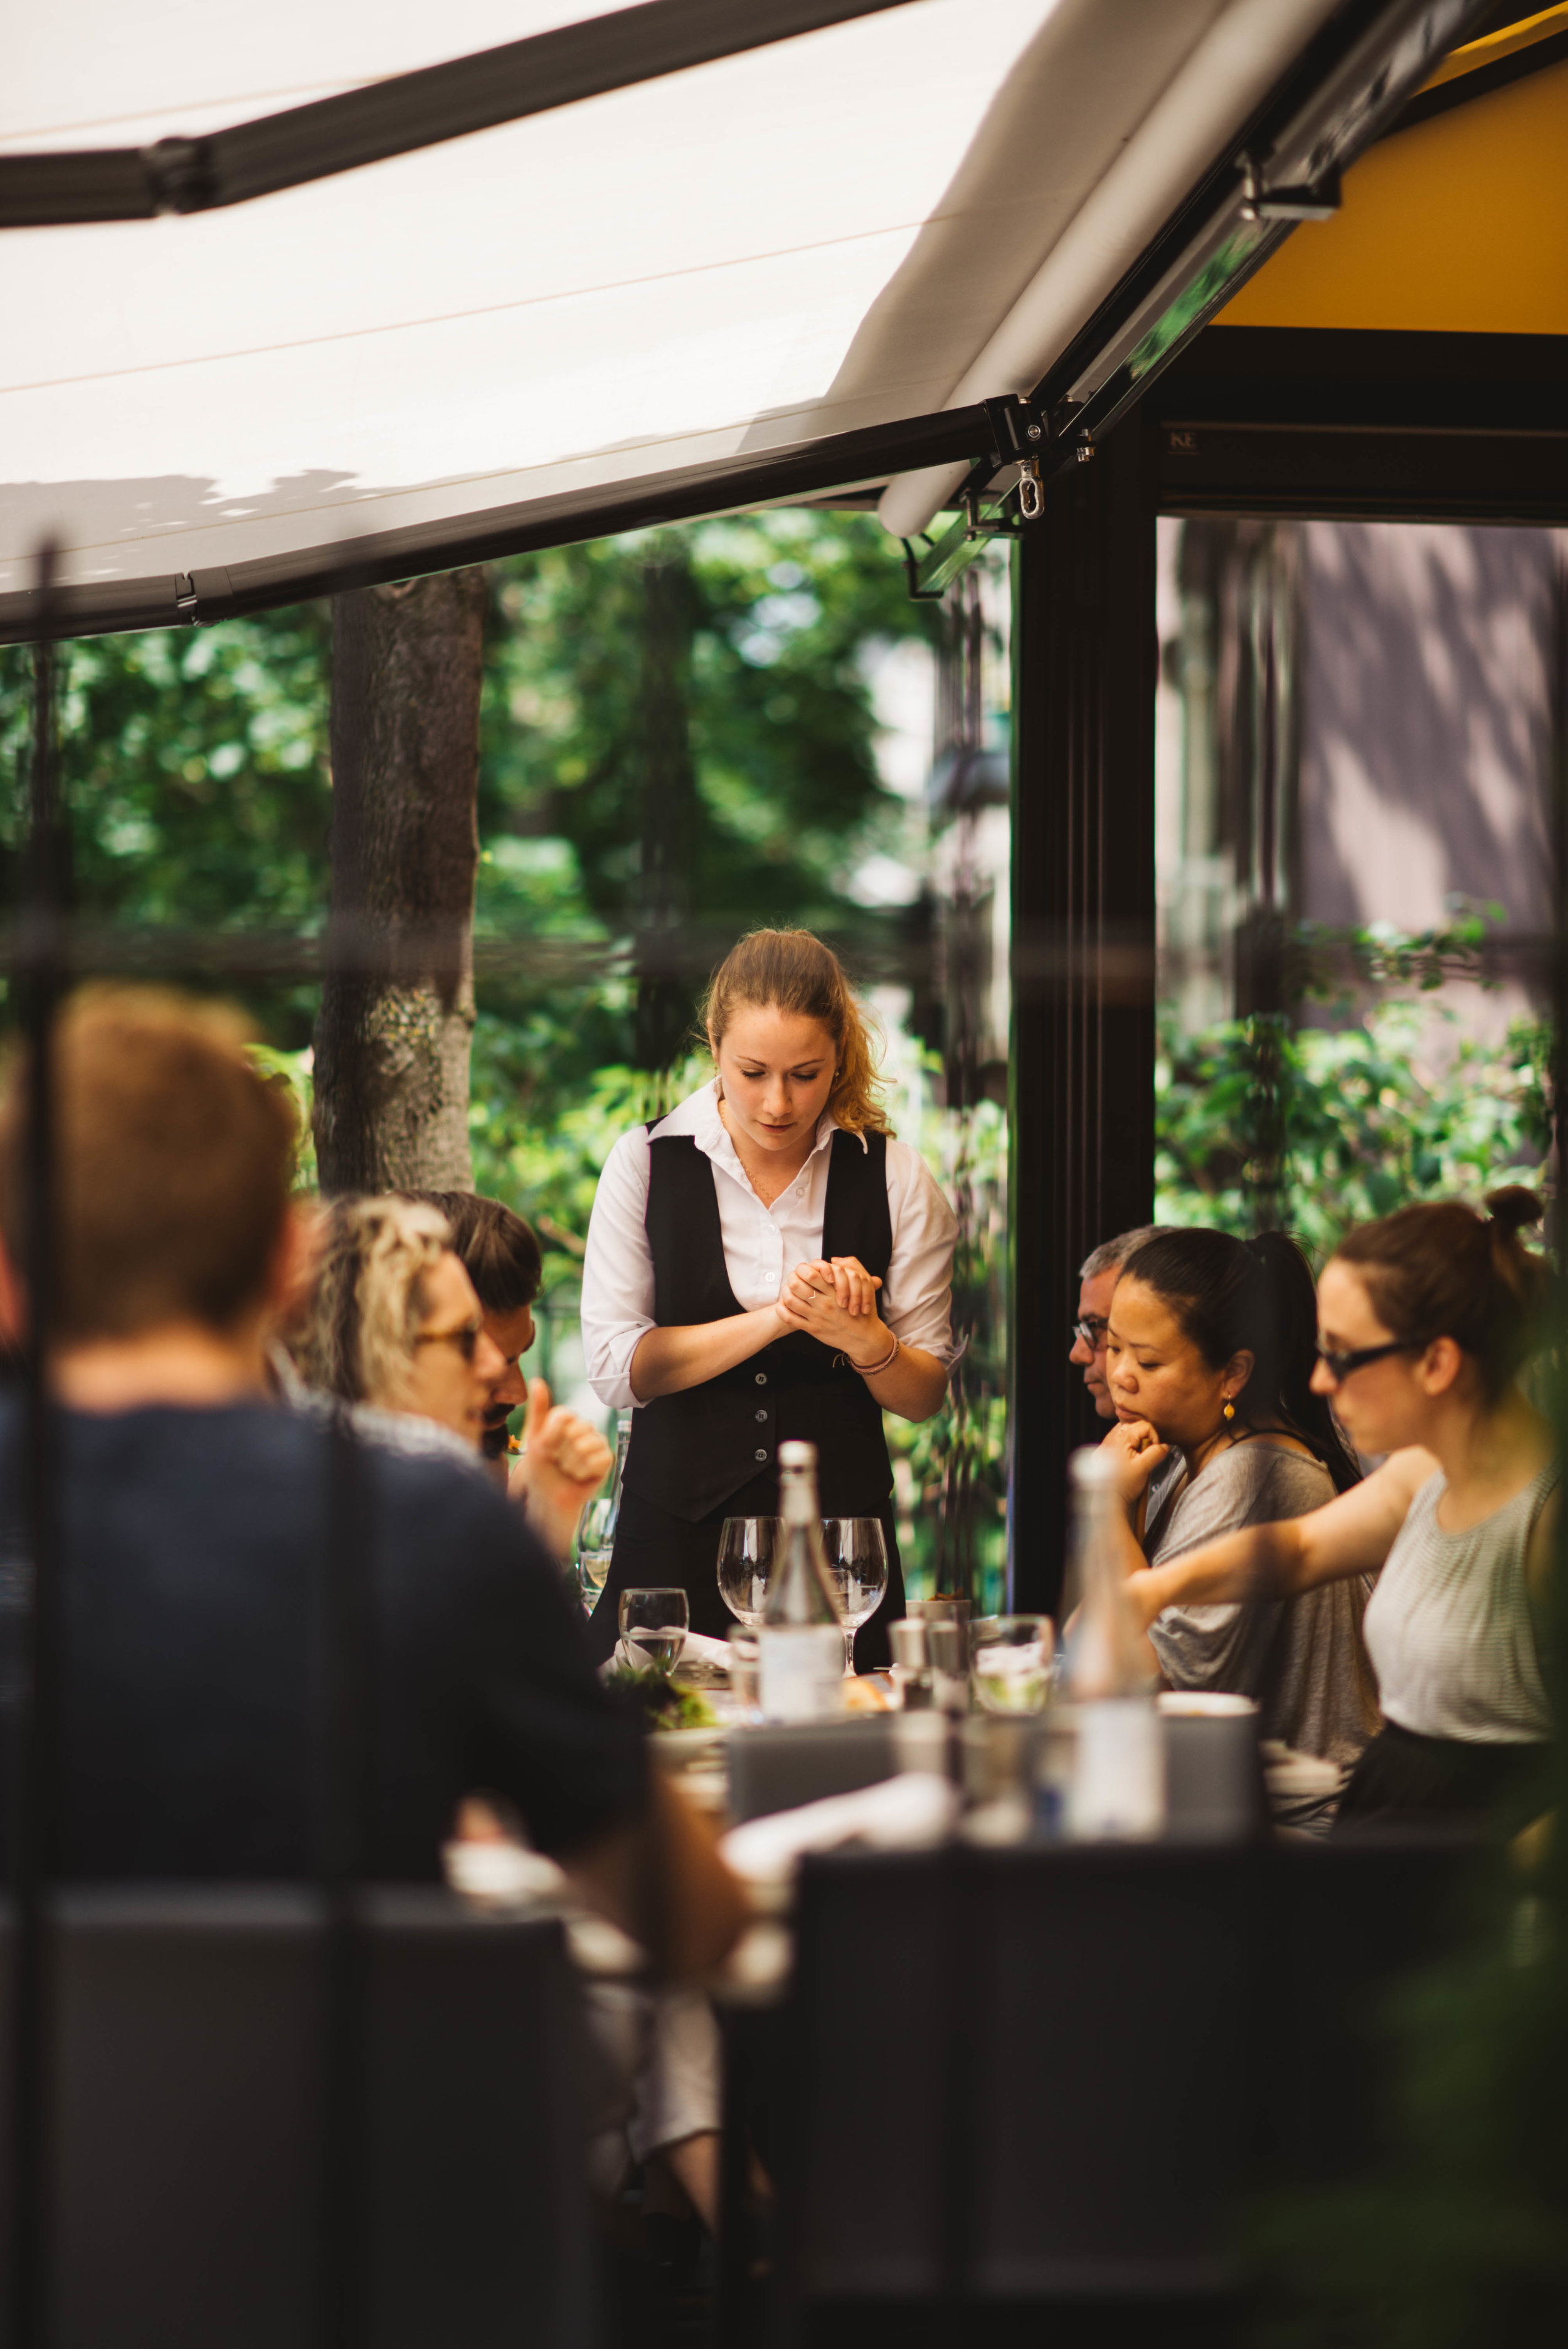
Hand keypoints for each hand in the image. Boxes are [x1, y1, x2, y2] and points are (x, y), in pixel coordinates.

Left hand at [508, 1378, 613, 1559]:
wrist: (550, 1498)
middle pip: (574, 1430)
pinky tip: (580, 1475)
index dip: (550, 1436)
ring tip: (568, 1469)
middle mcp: (584, 1427)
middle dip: (560, 1452)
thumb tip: (537, 1379)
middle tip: (557, 1461)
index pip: (562, 1416)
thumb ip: (538, 1410)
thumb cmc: (541, 1469)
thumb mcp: (534, 1438)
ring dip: (571, 1464)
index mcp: (567, 1419)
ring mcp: (597, 1442)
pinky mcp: (606, 1458)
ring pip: (585, 1446)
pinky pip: (598, 1459)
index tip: (546, 1448)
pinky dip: (584, 1471)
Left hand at [777, 1256, 887, 1360]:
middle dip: (792, 1278)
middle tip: (793, 1279)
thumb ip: (851, 1268)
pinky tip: (784, 1305)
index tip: (805, 1271)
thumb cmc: (863, 1310)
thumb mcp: (864, 1285)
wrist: (865, 1337)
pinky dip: (782, 1309)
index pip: (811, 1273)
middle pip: (796, 1284)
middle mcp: (824, 1303)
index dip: (803, 1269)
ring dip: (785, 1292)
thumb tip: (834, 1259)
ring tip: (788, 1290)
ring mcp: (817, 1317)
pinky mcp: (812, 1329)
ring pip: (790, 1300)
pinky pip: (790, 1318)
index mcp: (834, 1291)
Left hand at [1099, 1416, 1169, 1508]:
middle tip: (1143, 1456)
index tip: (1153, 1452)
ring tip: (1135, 1459)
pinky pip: (1116, 1443)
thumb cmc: (1124, 1487)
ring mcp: (1104, 1447)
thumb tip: (1164, 1446)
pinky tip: (1126, 1462)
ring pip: (1124, 1435)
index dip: (1153, 1437)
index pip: (1144, 1426)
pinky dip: (1124, 1449)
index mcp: (1121, 1439)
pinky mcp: (1101, 1455)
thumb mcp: (1145, 1468)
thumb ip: (1156, 1453)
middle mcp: (1109, 1440)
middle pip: (1133, 1428)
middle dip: (1142, 1440)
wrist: (1108, 1502)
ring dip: (1133, 1444)